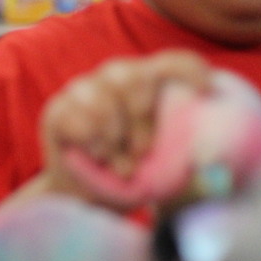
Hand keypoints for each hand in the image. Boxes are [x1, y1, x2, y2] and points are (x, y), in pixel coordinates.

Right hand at [40, 50, 211, 210]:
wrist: (87, 198)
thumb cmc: (134, 176)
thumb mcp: (164, 161)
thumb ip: (179, 144)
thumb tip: (199, 146)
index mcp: (146, 83)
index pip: (171, 62)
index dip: (189, 70)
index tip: (204, 91)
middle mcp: (112, 79)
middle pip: (131, 74)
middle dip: (141, 116)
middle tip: (144, 151)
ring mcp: (80, 91)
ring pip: (100, 96)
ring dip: (114, 136)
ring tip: (121, 165)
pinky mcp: (56, 111)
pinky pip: (75, 117)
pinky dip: (92, 141)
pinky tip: (98, 156)